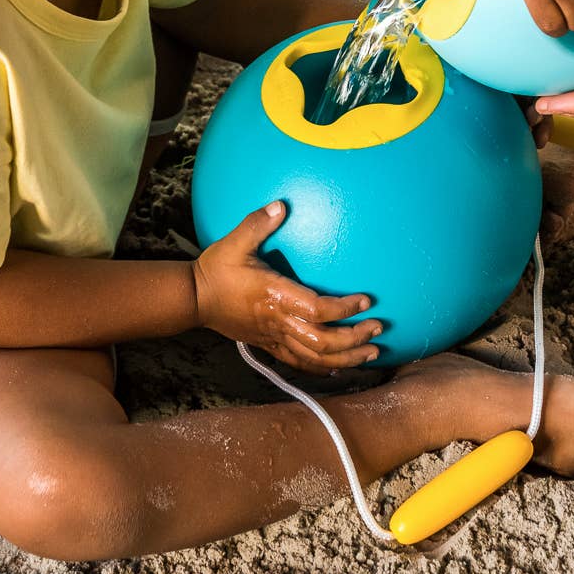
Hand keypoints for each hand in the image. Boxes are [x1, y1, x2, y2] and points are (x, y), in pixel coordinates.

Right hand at [191, 202, 381, 373]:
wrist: (194, 299)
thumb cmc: (216, 269)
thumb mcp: (235, 242)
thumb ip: (258, 223)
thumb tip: (281, 205)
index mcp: (275, 296)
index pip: (317, 310)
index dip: (344, 309)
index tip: (366, 301)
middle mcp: (278, 322)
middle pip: (323, 342)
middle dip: (354, 339)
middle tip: (378, 329)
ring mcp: (274, 338)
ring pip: (315, 358)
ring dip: (346, 359)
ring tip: (371, 353)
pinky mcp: (268, 345)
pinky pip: (299, 363)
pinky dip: (322, 368)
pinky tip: (339, 368)